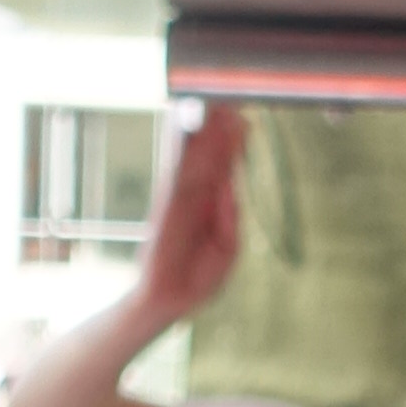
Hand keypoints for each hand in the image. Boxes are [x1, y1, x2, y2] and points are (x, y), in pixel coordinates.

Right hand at [134, 103, 248, 333]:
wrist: (167, 307)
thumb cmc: (196, 277)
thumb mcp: (226, 245)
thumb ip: (228, 213)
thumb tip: (231, 179)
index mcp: (205, 204)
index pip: (219, 166)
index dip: (229, 140)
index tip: (242, 113)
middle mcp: (188, 199)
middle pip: (203, 157)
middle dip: (215, 129)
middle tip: (226, 99)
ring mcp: (173, 208)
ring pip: (190, 166)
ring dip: (201, 138)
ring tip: (212, 112)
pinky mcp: (163, 220)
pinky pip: (175, 187)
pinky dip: (183, 166)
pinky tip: (190, 145)